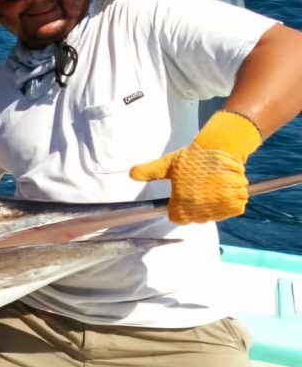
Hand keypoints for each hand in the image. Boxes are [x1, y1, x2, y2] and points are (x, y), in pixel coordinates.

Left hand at [130, 110, 261, 224]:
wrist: (220, 147)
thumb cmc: (191, 157)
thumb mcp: (167, 164)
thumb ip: (149, 172)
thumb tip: (131, 174)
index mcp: (180, 201)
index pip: (177, 218)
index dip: (178, 210)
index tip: (182, 199)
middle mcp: (199, 207)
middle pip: (195, 218)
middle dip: (195, 207)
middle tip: (199, 189)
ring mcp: (218, 206)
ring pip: (213, 215)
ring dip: (213, 205)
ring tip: (211, 187)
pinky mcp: (235, 202)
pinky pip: (230, 210)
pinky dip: (229, 202)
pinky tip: (223, 189)